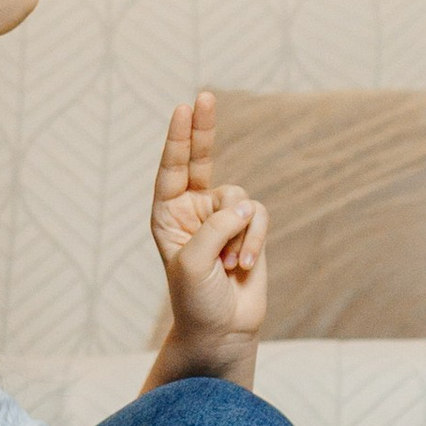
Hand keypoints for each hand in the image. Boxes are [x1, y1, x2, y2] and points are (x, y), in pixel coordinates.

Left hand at [150, 90, 267, 376]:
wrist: (222, 329)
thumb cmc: (196, 299)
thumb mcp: (195, 262)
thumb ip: (216, 227)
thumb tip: (245, 204)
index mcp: (167, 215)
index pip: (172, 170)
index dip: (178, 139)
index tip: (183, 108)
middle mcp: (193, 210)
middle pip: (200, 161)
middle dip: (203, 131)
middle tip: (204, 96)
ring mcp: (222, 218)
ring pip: (239, 199)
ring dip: (238, 233)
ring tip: (228, 265)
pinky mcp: (249, 229)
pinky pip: (258, 216)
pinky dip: (254, 240)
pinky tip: (243, 266)